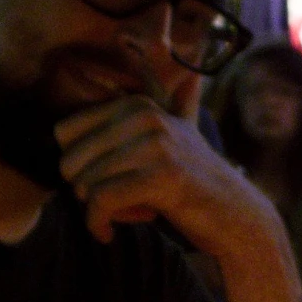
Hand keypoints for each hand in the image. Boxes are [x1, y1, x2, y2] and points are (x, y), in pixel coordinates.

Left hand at [54, 96, 295, 272]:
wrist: (237, 217)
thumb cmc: (197, 184)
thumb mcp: (177, 134)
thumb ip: (163, 106)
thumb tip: (162, 65)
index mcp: (137, 105)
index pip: (64, 132)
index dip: (76, 164)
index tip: (101, 182)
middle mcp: (145, 117)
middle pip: (70, 159)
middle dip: (83, 191)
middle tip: (112, 206)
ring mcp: (155, 145)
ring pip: (84, 182)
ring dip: (95, 211)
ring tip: (122, 218)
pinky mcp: (161, 177)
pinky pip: (101, 201)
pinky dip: (97, 224)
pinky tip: (107, 235)